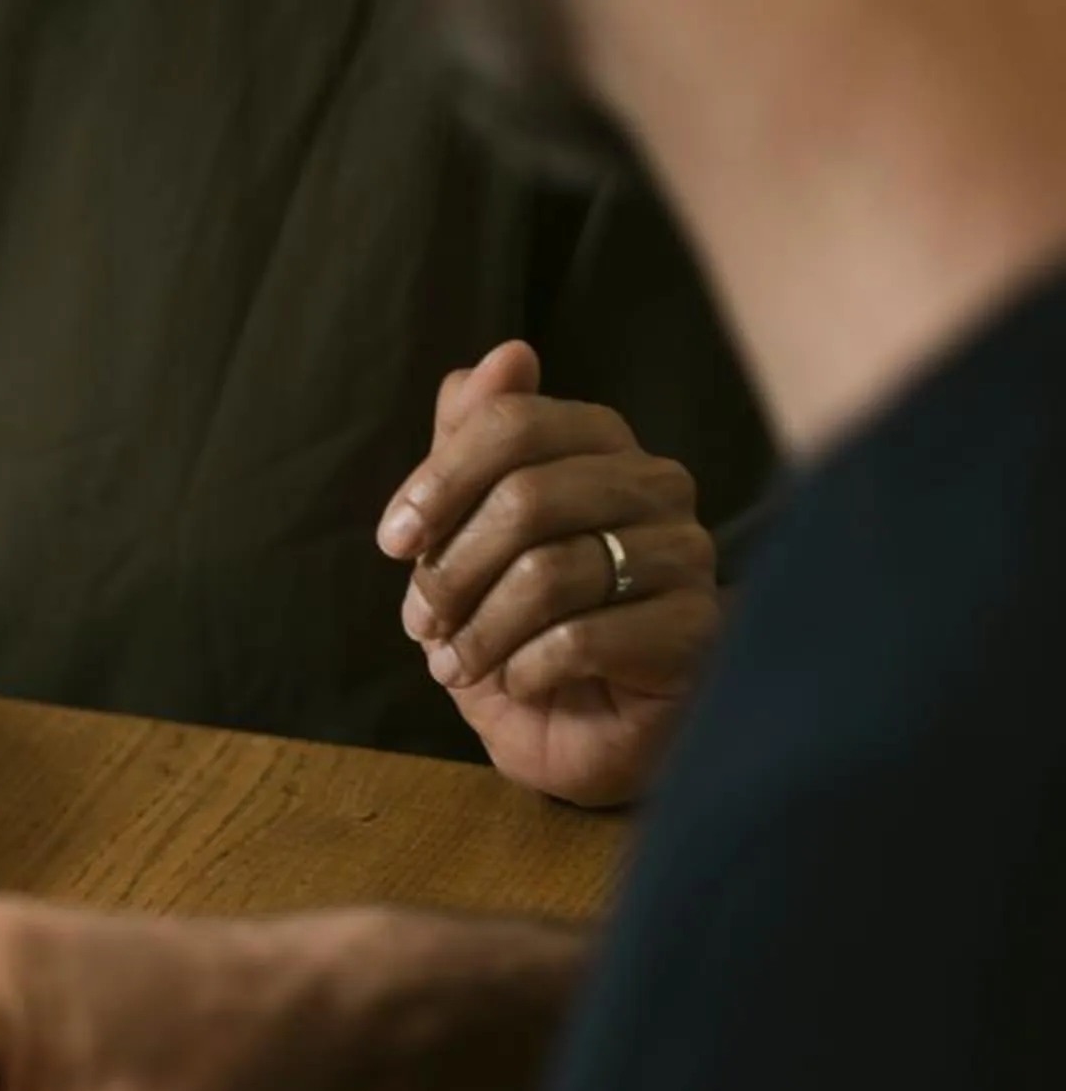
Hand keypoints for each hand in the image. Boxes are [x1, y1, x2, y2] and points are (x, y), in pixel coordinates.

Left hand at [378, 340, 719, 806]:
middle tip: (422, 624)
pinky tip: (519, 683)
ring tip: (457, 664)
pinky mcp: (696, 630)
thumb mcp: (470, 539)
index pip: (514, 422)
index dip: (439, 481)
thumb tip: (499, 358)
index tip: (394, 543)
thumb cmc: (521, 629)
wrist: (577, 732)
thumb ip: (472, 448)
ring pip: (551, 573)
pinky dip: (524, 670)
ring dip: (480, 631)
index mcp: (602, 447)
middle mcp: (657, 486)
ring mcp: (686, 555)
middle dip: (451, 570)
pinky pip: (582, 638)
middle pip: (528, 497)